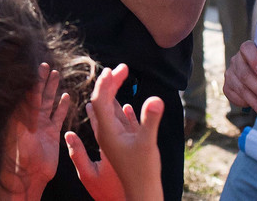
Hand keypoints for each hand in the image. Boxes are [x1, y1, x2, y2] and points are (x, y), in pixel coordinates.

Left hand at [3, 63, 71, 199]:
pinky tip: (66, 96)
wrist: (30, 175)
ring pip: (48, 103)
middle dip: (42, 80)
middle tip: (46, 65)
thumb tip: (20, 89)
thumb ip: (21, 111)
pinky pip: (58, 117)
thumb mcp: (18, 129)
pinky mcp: (52, 134)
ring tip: (56, 74)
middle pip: (38, 95)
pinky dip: (62, 107)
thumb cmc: (20, 153)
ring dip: (52, 89)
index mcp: (22, 116)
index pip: (28, 93)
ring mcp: (42, 126)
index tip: (37, 65)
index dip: (33, 80)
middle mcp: (31, 119)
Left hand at [67, 63, 163, 200]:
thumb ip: (150, 120)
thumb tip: (156, 98)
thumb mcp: (147, 143)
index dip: (106, 82)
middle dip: (109, 83)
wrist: (142, 193)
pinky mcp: (124, 145)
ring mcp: (115, 139)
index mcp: (107, 131)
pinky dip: (121, 110)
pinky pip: (119, 123)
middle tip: (122, 67)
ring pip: (109, 112)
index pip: (100, 100)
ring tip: (118, 78)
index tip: (116, 69)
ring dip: (113, 94)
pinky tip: (127, 106)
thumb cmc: (143, 172)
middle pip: (103, 103)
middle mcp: (107, 133)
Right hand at [223, 40, 256, 119]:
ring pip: (241, 89)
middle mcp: (237, 60)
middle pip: (245, 74)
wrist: (255, 75)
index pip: (247, 49)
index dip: (254, 60)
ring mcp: (230, 73)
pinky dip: (247, 105)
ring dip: (256, 103)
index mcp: (248, 50)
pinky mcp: (227, 86)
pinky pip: (235, 97)